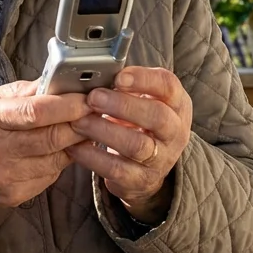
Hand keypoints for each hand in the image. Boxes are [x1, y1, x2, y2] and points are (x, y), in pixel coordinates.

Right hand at [0, 80, 92, 228]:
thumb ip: (18, 92)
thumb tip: (52, 82)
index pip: (36, 111)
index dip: (67, 105)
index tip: (85, 98)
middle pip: (52, 137)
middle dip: (79, 124)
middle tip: (93, 113)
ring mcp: (6, 176)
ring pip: (57, 158)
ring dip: (73, 143)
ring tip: (78, 129)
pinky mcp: (14, 195)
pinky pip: (49, 176)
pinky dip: (58, 161)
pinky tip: (56, 150)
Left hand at [65, 66, 191, 224]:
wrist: (149, 167)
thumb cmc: (140, 123)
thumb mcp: (143, 101)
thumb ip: (126, 87)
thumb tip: (94, 72)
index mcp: (177, 104)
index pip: (168, 86)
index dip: (143, 79)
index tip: (118, 76)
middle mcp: (175, 131)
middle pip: (157, 116)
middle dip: (122, 105)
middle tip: (93, 98)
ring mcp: (162, 158)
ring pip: (137, 145)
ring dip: (104, 131)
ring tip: (79, 121)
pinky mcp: (142, 180)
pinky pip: (117, 169)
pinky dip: (94, 157)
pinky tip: (76, 146)